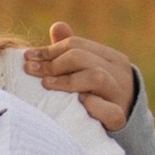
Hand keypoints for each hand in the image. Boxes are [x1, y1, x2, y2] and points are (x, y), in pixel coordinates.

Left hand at [21, 22, 137, 134]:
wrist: (127, 128)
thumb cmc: (100, 96)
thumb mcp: (88, 71)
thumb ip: (73, 52)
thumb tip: (57, 26)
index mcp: (112, 58)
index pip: (77, 45)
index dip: (49, 50)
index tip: (27, 57)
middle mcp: (119, 74)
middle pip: (83, 58)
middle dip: (53, 63)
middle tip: (30, 70)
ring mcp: (122, 96)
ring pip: (97, 77)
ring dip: (67, 80)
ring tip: (46, 84)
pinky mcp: (121, 118)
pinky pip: (110, 111)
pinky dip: (94, 106)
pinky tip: (78, 103)